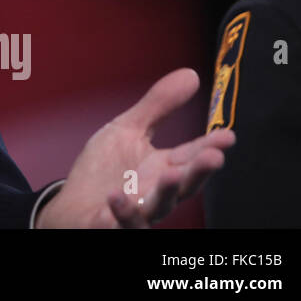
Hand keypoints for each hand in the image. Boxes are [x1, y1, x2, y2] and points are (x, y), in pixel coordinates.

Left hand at [36, 68, 234, 227]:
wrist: (72, 206)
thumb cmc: (104, 170)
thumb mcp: (128, 130)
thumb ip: (159, 107)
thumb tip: (191, 74)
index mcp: (162, 170)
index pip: (190, 157)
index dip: (209, 146)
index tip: (228, 135)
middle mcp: (155, 194)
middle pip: (182, 186)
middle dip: (198, 172)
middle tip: (214, 157)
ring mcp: (136, 213)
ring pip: (156, 208)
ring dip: (165, 193)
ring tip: (170, 173)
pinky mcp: (111, 226)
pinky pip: (118, 225)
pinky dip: (119, 214)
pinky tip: (114, 200)